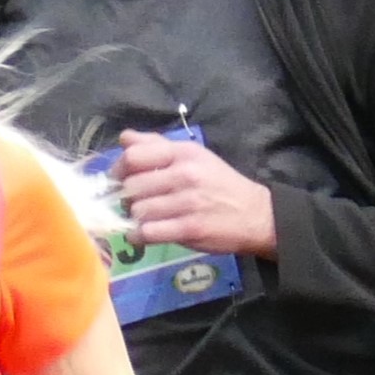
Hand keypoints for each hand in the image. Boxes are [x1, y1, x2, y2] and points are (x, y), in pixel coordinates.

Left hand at [114, 132, 280, 259]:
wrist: (255, 215)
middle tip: (135, 202)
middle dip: (127, 197)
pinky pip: (148, 233)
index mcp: (183, 153)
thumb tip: (124, 138)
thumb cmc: (220, 184)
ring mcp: (187, 203)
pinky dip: (139, 235)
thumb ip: (156, 145)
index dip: (118, 169)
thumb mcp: (194, 156)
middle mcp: (184, 175)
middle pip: (132, 186)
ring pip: (138, 210)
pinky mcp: (189, 229)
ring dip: (135, 217)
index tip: (118, 179)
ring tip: (145, 218)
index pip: (134, 156)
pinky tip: (144, 234)